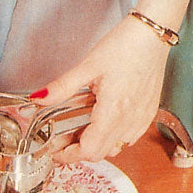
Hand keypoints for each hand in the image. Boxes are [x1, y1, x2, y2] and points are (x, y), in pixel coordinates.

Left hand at [30, 16, 170, 163]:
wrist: (152, 36)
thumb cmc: (125, 48)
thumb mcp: (87, 67)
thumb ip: (62, 87)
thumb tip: (39, 97)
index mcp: (112, 112)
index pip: (88, 150)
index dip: (69, 155)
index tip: (56, 152)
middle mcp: (129, 121)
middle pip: (100, 154)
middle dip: (78, 152)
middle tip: (62, 143)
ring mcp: (140, 120)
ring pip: (115, 148)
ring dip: (96, 145)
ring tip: (80, 132)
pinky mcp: (148, 115)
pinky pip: (128, 139)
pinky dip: (112, 138)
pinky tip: (102, 123)